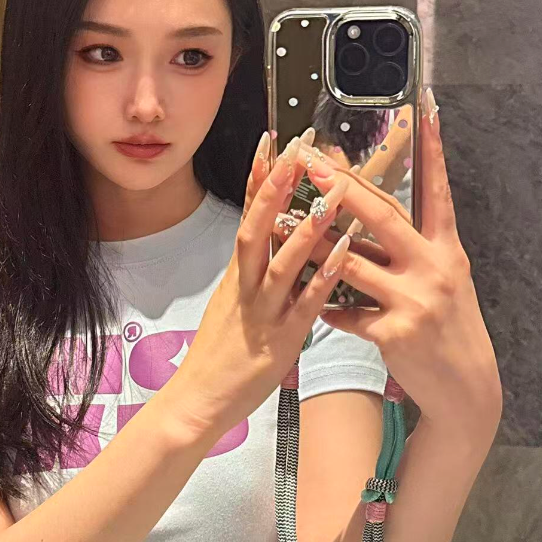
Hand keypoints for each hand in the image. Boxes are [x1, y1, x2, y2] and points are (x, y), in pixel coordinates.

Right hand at [166, 132, 352, 438]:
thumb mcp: (233, 304)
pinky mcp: (279, 339)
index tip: (273, 140)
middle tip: (299, 147)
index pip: (247, 214)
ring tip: (333, 193)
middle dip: (278, 185)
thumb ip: (253, 275)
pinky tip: (344, 254)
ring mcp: (261, 311)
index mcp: (237, 275)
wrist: (197, 402)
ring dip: (308, 225)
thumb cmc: (220, 356)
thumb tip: (273, 245)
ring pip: (282, 261)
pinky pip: (305, 304)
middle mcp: (245, 285)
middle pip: (258, 226)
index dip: (259, 177)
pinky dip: (324, 277)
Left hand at [302, 92, 501, 437]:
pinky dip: (326, 306)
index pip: (437, 189)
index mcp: (446, 249)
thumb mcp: (441, 278)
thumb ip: (410, 245)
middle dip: (343, 189)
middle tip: (309, 164)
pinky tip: (307, 301)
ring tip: (282, 226)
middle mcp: (434, 268)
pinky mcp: (395, 333)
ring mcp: (415, 301)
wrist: (467, 388)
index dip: (433, 148)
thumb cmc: (447, 326)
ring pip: (352, 264)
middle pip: (382, 217)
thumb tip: (369, 206)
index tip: (425, 107)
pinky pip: (347, 313)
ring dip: (313, 245)